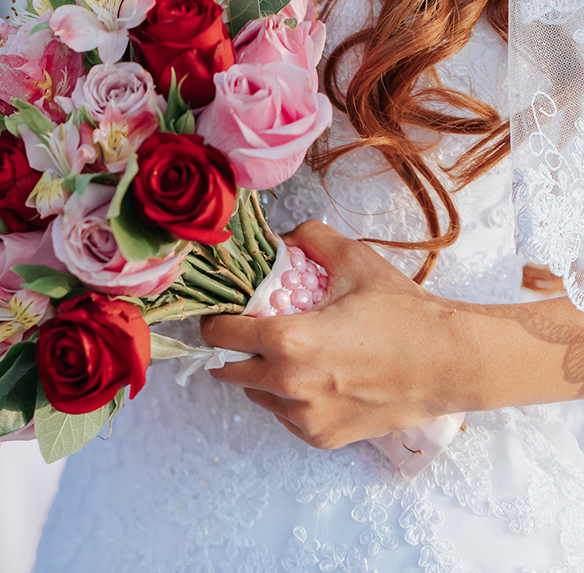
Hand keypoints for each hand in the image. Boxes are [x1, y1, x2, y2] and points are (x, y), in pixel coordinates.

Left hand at [200, 220, 469, 449]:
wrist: (454, 363)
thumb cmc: (405, 313)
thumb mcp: (355, 261)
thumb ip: (310, 239)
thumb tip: (283, 234)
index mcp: (288, 341)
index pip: (219, 335)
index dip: (217, 320)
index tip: (225, 312)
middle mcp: (289, 385)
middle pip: (230, 370)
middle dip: (236, 349)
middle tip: (255, 331)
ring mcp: (305, 416)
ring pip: (258, 395)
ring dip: (262, 376)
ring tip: (292, 355)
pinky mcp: (322, 437)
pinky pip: (286, 415)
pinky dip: (290, 399)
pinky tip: (316, 378)